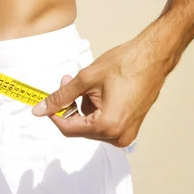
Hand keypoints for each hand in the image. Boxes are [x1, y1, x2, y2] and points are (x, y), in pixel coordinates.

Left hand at [32, 37, 176, 146]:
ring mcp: (126, 134)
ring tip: (90, 84)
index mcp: (108, 126)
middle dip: (71, 106)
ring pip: (90, 126)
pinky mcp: (130, 127)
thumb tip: (40, 110)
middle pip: (79, 128)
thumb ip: (60, 96)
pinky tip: (100, 91)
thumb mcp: (86, 79)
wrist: (153, 57)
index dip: (54, 114)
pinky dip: (96, 110)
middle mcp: (118, 136)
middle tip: (68, 80)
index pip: (68, 128)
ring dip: (84, 107)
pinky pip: (103, 124)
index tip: (46, 100)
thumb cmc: (125, 65)